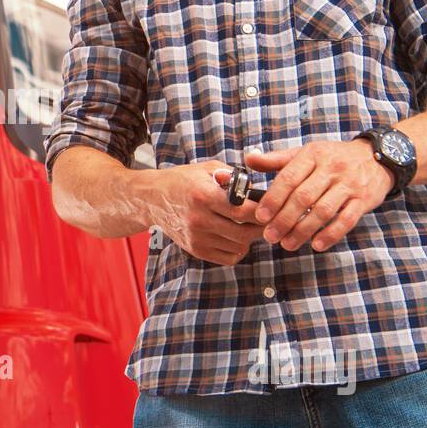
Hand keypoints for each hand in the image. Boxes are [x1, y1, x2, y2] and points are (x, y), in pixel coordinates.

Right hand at [143, 160, 268, 265]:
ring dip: (249, 238)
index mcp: (205, 196)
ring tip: (251, 227)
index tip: (272, 209)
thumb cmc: (183, 181)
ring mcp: (197, 237)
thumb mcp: (207, 169)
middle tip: (269, 221)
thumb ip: (233, 177)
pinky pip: (227, 258)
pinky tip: (237, 238)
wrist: (153, 199)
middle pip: (244, 233)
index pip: (244, 210)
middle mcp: (200, 219)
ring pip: (238, 246)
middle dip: (261, 228)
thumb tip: (256, 189)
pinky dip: (238, 250)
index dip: (263, 212)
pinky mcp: (195, 250)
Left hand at [243, 140, 394, 252]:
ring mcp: (349, 184)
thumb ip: (276, 160)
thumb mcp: (306, 153)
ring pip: (323, 211)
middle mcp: (332, 168)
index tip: (260, 216)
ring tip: (287, 244)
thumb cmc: (333, 157)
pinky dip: (331, 234)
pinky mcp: (363, 200)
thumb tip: (248, 160)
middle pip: (304, 197)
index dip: (273, 198)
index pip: (289, 177)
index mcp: (313, 155)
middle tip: (270, 236)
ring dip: (303, 230)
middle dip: (284, 219)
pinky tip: (316, 245)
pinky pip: (346, 220)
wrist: (376, 157)